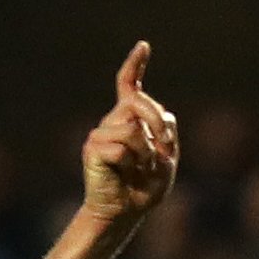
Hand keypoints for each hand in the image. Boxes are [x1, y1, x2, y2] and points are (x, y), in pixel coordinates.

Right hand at [80, 41, 179, 227]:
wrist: (125, 212)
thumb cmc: (144, 188)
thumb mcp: (166, 159)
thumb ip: (165, 132)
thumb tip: (155, 116)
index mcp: (130, 119)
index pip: (129, 86)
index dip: (135, 65)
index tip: (144, 46)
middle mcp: (113, 120)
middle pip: (140, 103)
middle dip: (157, 124)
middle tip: (163, 149)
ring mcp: (101, 132)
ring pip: (133, 129)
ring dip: (146, 154)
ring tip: (139, 169)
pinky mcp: (92, 147)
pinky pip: (121, 148)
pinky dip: (130, 165)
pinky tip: (124, 174)